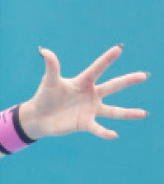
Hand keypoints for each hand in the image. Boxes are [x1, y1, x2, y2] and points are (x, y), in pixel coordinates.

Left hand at [20, 45, 148, 139]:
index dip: (107, 59)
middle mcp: (90, 95)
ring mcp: (90, 109)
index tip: (119, 48)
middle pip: (112, 86)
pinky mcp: (86, 123)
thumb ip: (51, 67)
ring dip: (128, 113)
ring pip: (113, 111)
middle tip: (144, 75)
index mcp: (82, 82)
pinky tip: (114, 135)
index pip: (97, 69)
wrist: (39, 117)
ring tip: (144, 113)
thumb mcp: (49, 81)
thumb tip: (44, 51)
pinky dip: (105, 132)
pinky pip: (98, 128)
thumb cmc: (45, 96)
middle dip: (127, 81)